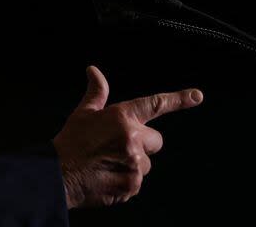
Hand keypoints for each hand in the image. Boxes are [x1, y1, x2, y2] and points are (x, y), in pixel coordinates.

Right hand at [52, 66, 202, 208]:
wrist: (58, 174)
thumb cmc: (71, 142)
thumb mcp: (83, 113)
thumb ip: (97, 92)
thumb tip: (93, 71)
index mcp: (121, 117)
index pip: (155, 104)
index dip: (179, 99)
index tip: (197, 95)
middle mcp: (131, 138)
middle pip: (156, 141)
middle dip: (143, 145)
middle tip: (118, 148)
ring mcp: (134, 163)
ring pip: (146, 164)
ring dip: (132, 165)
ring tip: (108, 164)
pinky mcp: (132, 184)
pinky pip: (137, 182)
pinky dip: (125, 181)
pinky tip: (107, 176)